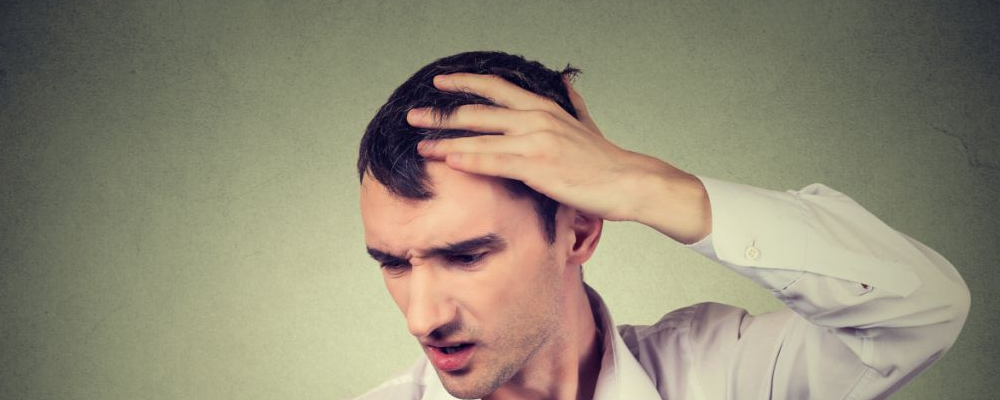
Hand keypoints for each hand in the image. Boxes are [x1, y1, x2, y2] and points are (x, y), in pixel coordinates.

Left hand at [407, 73, 710, 242]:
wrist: (628, 181)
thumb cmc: (604, 159)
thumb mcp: (585, 122)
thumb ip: (571, 103)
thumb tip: (567, 83)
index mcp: (544, 108)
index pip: (495, 89)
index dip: (464, 83)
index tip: (439, 83)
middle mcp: (535, 119)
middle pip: (477, 111)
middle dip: (441, 114)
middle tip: (414, 115)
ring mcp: (535, 141)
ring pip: (480, 138)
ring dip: (445, 141)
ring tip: (420, 144)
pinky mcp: (537, 167)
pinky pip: (494, 162)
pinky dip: (468, 160)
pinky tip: (447, 161)